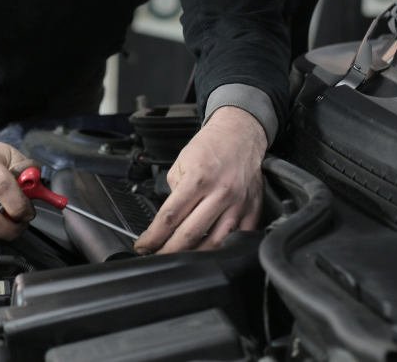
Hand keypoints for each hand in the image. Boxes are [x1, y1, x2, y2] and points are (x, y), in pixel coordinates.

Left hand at [134, 105, 266, 254]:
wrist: (240, 135)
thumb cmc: (210, 147)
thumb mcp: (181, 163)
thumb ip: (175, 192)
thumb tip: (168, 220)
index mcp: (198, 179)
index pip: (170, 216)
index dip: (153, 236)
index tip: (143, 246)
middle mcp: (220, 193)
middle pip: (190, 234)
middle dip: (168, 251)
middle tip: (156, 258)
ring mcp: (238, 204)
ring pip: (215, 243)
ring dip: (194, 258)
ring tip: (180, 261)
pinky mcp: (253, 210)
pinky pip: (238, 239)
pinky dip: (222, 251)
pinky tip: (209, 255)